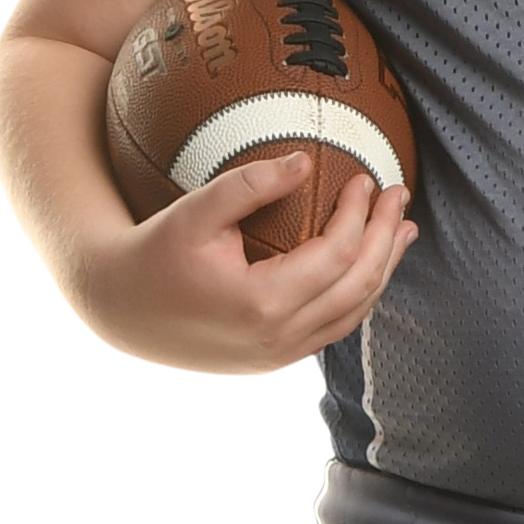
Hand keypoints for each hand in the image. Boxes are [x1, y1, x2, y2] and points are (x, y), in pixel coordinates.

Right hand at [71, 151, 416, 377]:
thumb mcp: (194, 212)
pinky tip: (367, 264)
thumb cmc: (153, 254)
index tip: (366, 180)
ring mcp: (280, 357)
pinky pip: (333, 327)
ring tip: (402, 230)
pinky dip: (358, 294)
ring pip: (352, 313)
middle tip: (400, 196)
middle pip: (357, 287)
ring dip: (382, 269)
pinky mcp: (276, 361)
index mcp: (260, 304)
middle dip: (386, 239)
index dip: (359, 216)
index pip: (335, 256)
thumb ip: (249, 185)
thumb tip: (305, 161)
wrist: (120, 312)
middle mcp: (277, 340)